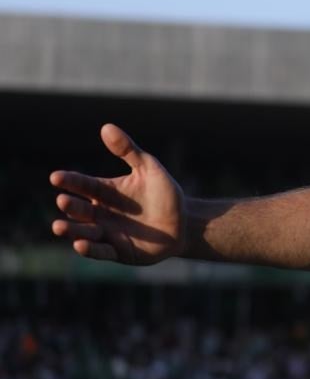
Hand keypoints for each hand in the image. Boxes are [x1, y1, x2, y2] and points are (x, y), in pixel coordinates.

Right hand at [50, 124, 184, 264]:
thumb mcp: (149, 169)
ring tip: (58, 226)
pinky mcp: (117, 251)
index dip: (69, 181)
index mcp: (105, 191)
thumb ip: (128, 150)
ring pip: (83, 231)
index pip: (83, 184)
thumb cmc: (165, 194)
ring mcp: (107, 233)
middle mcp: (101, 212)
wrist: (184, 223)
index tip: (55, 177)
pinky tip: (79, 245)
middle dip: (69, 205)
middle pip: (79, 209)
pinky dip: (89, 249)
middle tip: (62, 200)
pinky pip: (100, 251)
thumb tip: (106, 127)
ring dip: (71, 229)